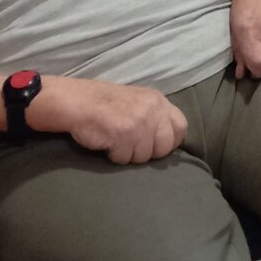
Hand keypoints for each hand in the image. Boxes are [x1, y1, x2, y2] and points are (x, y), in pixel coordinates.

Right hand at [34, 77, 186, 165]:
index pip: (181, 127)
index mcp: (159, 101)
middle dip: (148, 152)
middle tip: (130, 145)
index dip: (170, 141)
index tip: (155, 146)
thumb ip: (156, 116)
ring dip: (128, 154)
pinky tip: (107, 143)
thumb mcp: (139, 102)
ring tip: (116, 140)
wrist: (79, 102)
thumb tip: (170, 140)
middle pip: (164, 147)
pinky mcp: (124, 134)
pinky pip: (124, 159)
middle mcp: (153, 110)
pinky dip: (114, 156)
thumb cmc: (107, 104)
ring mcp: (139, 122)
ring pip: (143, 157)